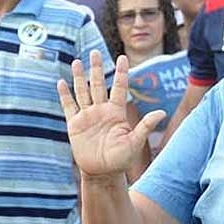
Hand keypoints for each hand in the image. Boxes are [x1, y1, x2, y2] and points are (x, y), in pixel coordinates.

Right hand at [57, 51, 165, 178]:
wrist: (103, 172)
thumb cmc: (121, 158)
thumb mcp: (135, 142)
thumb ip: (146, 126)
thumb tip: (162, 113)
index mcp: (116, 112)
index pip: (119, 87)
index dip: (121, 72)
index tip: (123, 57)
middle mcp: (102, 110)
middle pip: (98, 84)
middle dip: (96, 68)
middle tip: (95, 52)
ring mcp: (88, 116)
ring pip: (82, 91)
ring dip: (79, 77)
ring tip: (77, 61)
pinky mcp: (75, 125)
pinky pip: (69, 106)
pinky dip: (65, 94)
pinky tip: (61, 82)